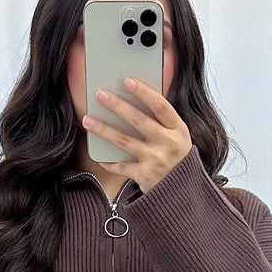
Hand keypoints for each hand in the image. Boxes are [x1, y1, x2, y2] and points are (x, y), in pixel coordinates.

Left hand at [81, 77, 192, 192]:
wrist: (184, 190)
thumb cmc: (176, 157)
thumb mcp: (176, 137)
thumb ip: (160, 122)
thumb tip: (130, 101)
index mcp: (179, 130)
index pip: (161, 106)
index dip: (144, 92)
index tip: (127, 80)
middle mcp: (168, 144)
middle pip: (139, 121)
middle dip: (117, 106)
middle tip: (100, 94)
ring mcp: (156, 161)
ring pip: (124, 141)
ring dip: (104, 129)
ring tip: (87, 119)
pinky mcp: (145, 176)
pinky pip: (121, 166)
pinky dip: (109, 161)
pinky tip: (98, 155)